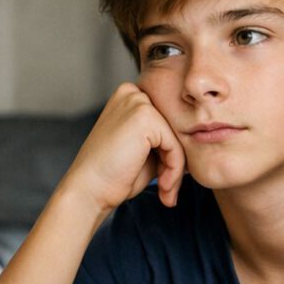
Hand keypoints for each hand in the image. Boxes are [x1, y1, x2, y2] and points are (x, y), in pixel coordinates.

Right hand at [61, 84, 185, 212]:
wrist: (89, 191)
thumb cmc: (113, 176)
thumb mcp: (144, 152)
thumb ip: (164, 140)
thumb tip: (195, 141)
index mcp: (129, 97)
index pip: (167, 123)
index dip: (171, 154)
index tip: (168, 182)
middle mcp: (132, 93)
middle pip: (174, 128)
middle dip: (175, 162)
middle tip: (168, 190)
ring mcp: (137, 102)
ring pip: (177, 137)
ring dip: (176, 170)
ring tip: (165, 191)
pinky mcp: (144, 117)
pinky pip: (175, 145)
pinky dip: (174, 170)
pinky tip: (163, 186)